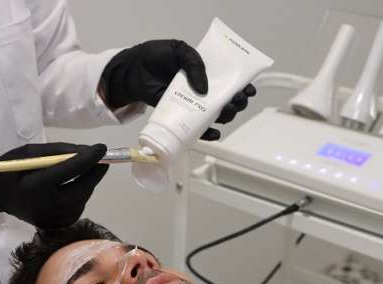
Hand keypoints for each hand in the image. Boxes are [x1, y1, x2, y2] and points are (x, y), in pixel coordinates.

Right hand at [0, 143, 108, 228]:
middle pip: (82, 189)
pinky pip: (77, 207)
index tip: (103, 148)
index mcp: (35, 186)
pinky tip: (70, 187)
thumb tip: (88, 151)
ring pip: (82, 198)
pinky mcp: (56, 225)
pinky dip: (79, 195)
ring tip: (80, 172)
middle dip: (95, 173)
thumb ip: (59, 151)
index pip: (69, 171)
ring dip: (87, 183)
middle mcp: (45, 206)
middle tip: (102, 159)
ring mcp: (52, 219)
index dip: (88, 159)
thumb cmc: (11, 169)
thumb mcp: (30, 152)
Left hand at [101, 39, 256, 140]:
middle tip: (235, 102)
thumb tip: (204, 89)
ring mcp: (194, 104)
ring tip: (224, 113)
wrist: (134, 70)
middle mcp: (204, 90)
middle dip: (237, 103)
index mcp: (208, 71)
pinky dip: (207, 133)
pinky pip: (198, 128)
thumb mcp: (180, 51)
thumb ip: (194, 64)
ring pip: (217, 115)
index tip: (248, 91)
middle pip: (228, 101)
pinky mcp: (182, 116)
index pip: (231, 80)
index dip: (243, 86)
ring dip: (226, 117)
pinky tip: (214, 133)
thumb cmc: (157, 56)